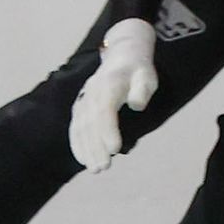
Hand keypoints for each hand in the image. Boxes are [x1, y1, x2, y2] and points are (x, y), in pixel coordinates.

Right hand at [69, 18, 157, 171]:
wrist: (122, 54)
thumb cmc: (138, 70)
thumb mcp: (147, 75)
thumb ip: (142, 89)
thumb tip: (137, 105)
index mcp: (109, 85)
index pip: (105, 111)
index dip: (108, 130)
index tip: (115, 149)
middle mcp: (92, 92)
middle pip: (91, 123)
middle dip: (96, 147)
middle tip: (104, 167)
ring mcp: (84, 99)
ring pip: (81, 127)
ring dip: (86, 149)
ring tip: (95, 169)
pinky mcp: (81, 106)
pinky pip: (75, 126)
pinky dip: (77, 143)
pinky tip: (83, 159)